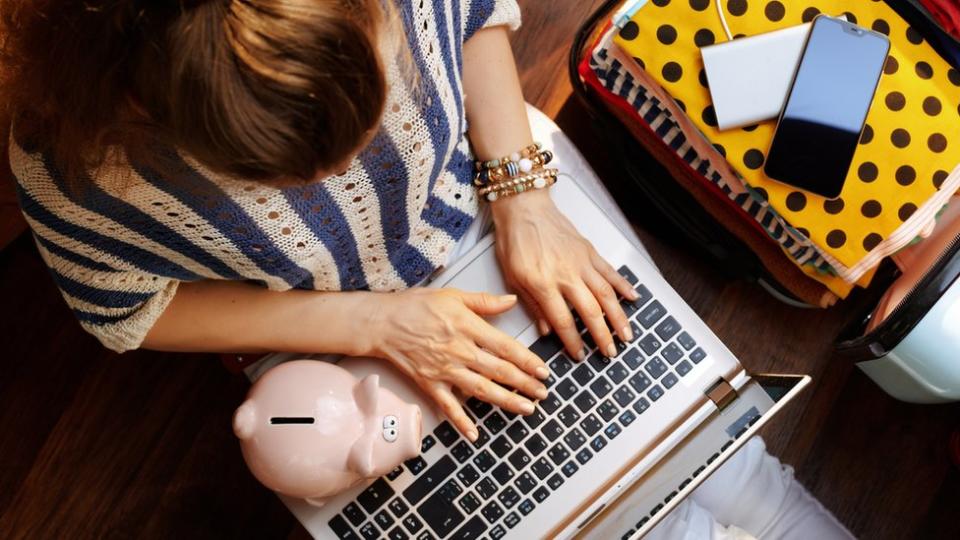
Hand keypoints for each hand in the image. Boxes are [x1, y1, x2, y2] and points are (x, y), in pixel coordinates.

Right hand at [364, 288, 549, 440]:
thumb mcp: (453, 295)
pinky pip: (448, 406)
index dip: (527, 361)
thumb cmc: (415, 306)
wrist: (382, 322)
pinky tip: (475, 434)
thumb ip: (485, 301)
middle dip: (525, 384)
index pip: (505, 347)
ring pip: (482, 390)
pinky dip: (461, 422)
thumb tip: (512, 300)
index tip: (543, 370)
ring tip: (526, 409)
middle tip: (543, 393)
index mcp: (468, 327)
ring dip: (507, 401)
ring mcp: (444, 370)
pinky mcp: (429, 384)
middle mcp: (459, 350)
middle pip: (499, 371)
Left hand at [491, 190, 639, 360]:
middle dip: (602, 336)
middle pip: (591, 312)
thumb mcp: (512, 278)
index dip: (573, 342)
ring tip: (626, 335)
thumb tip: (546, 330)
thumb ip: (532, 306)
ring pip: (606, 294)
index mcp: (543, 284)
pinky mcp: (589, 251)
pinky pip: (610, 272)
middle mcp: (566, 274)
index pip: (563, 321)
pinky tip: (633, 298)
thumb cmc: (514, 240)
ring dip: (619, 317)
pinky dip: (624, 285)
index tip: (580, 355)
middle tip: (610, 353)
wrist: (523, 207)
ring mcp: (581, 262)